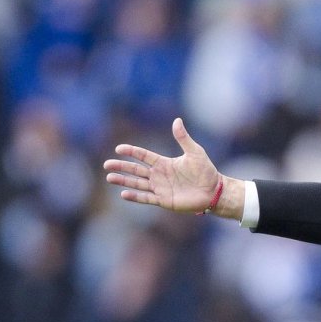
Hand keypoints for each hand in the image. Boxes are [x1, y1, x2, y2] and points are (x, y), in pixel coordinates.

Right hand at [104, 117, 224, 214]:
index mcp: (164, 163)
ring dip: (123, 180)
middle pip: (136, 170)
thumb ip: (183, 138)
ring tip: (109, 177)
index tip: (118, 149)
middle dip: (121, 167)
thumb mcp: (194, 151)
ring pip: (137, 183)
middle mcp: (159, 175)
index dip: (131, 152)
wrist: (213, 191)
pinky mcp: (163, 201)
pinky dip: (135, 196)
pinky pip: (146, 198)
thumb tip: (177, 120)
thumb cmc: (205, 171)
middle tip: (107, 164)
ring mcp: (160, 188)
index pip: (143, 156)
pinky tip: (123, 194)